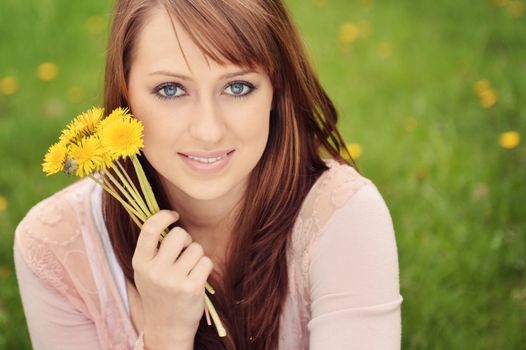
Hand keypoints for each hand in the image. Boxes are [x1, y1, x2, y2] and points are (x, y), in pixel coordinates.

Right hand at [132, 210, 213, 347]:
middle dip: (185, 239)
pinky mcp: (192, 288)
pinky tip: (196, 277)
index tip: (173, 216)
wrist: (167, 326)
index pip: (149, 229)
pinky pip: (206, 262)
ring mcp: (173, 281)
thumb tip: (167, 216)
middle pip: (179, 235)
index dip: (164, 216)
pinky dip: (204, 266)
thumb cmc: (159, 291)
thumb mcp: (146, 270)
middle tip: (183, 251)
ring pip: (196, 248)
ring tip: (188, 269)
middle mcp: (155, 272)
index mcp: (140, 263)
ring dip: (196, 255)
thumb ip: (152, 247)